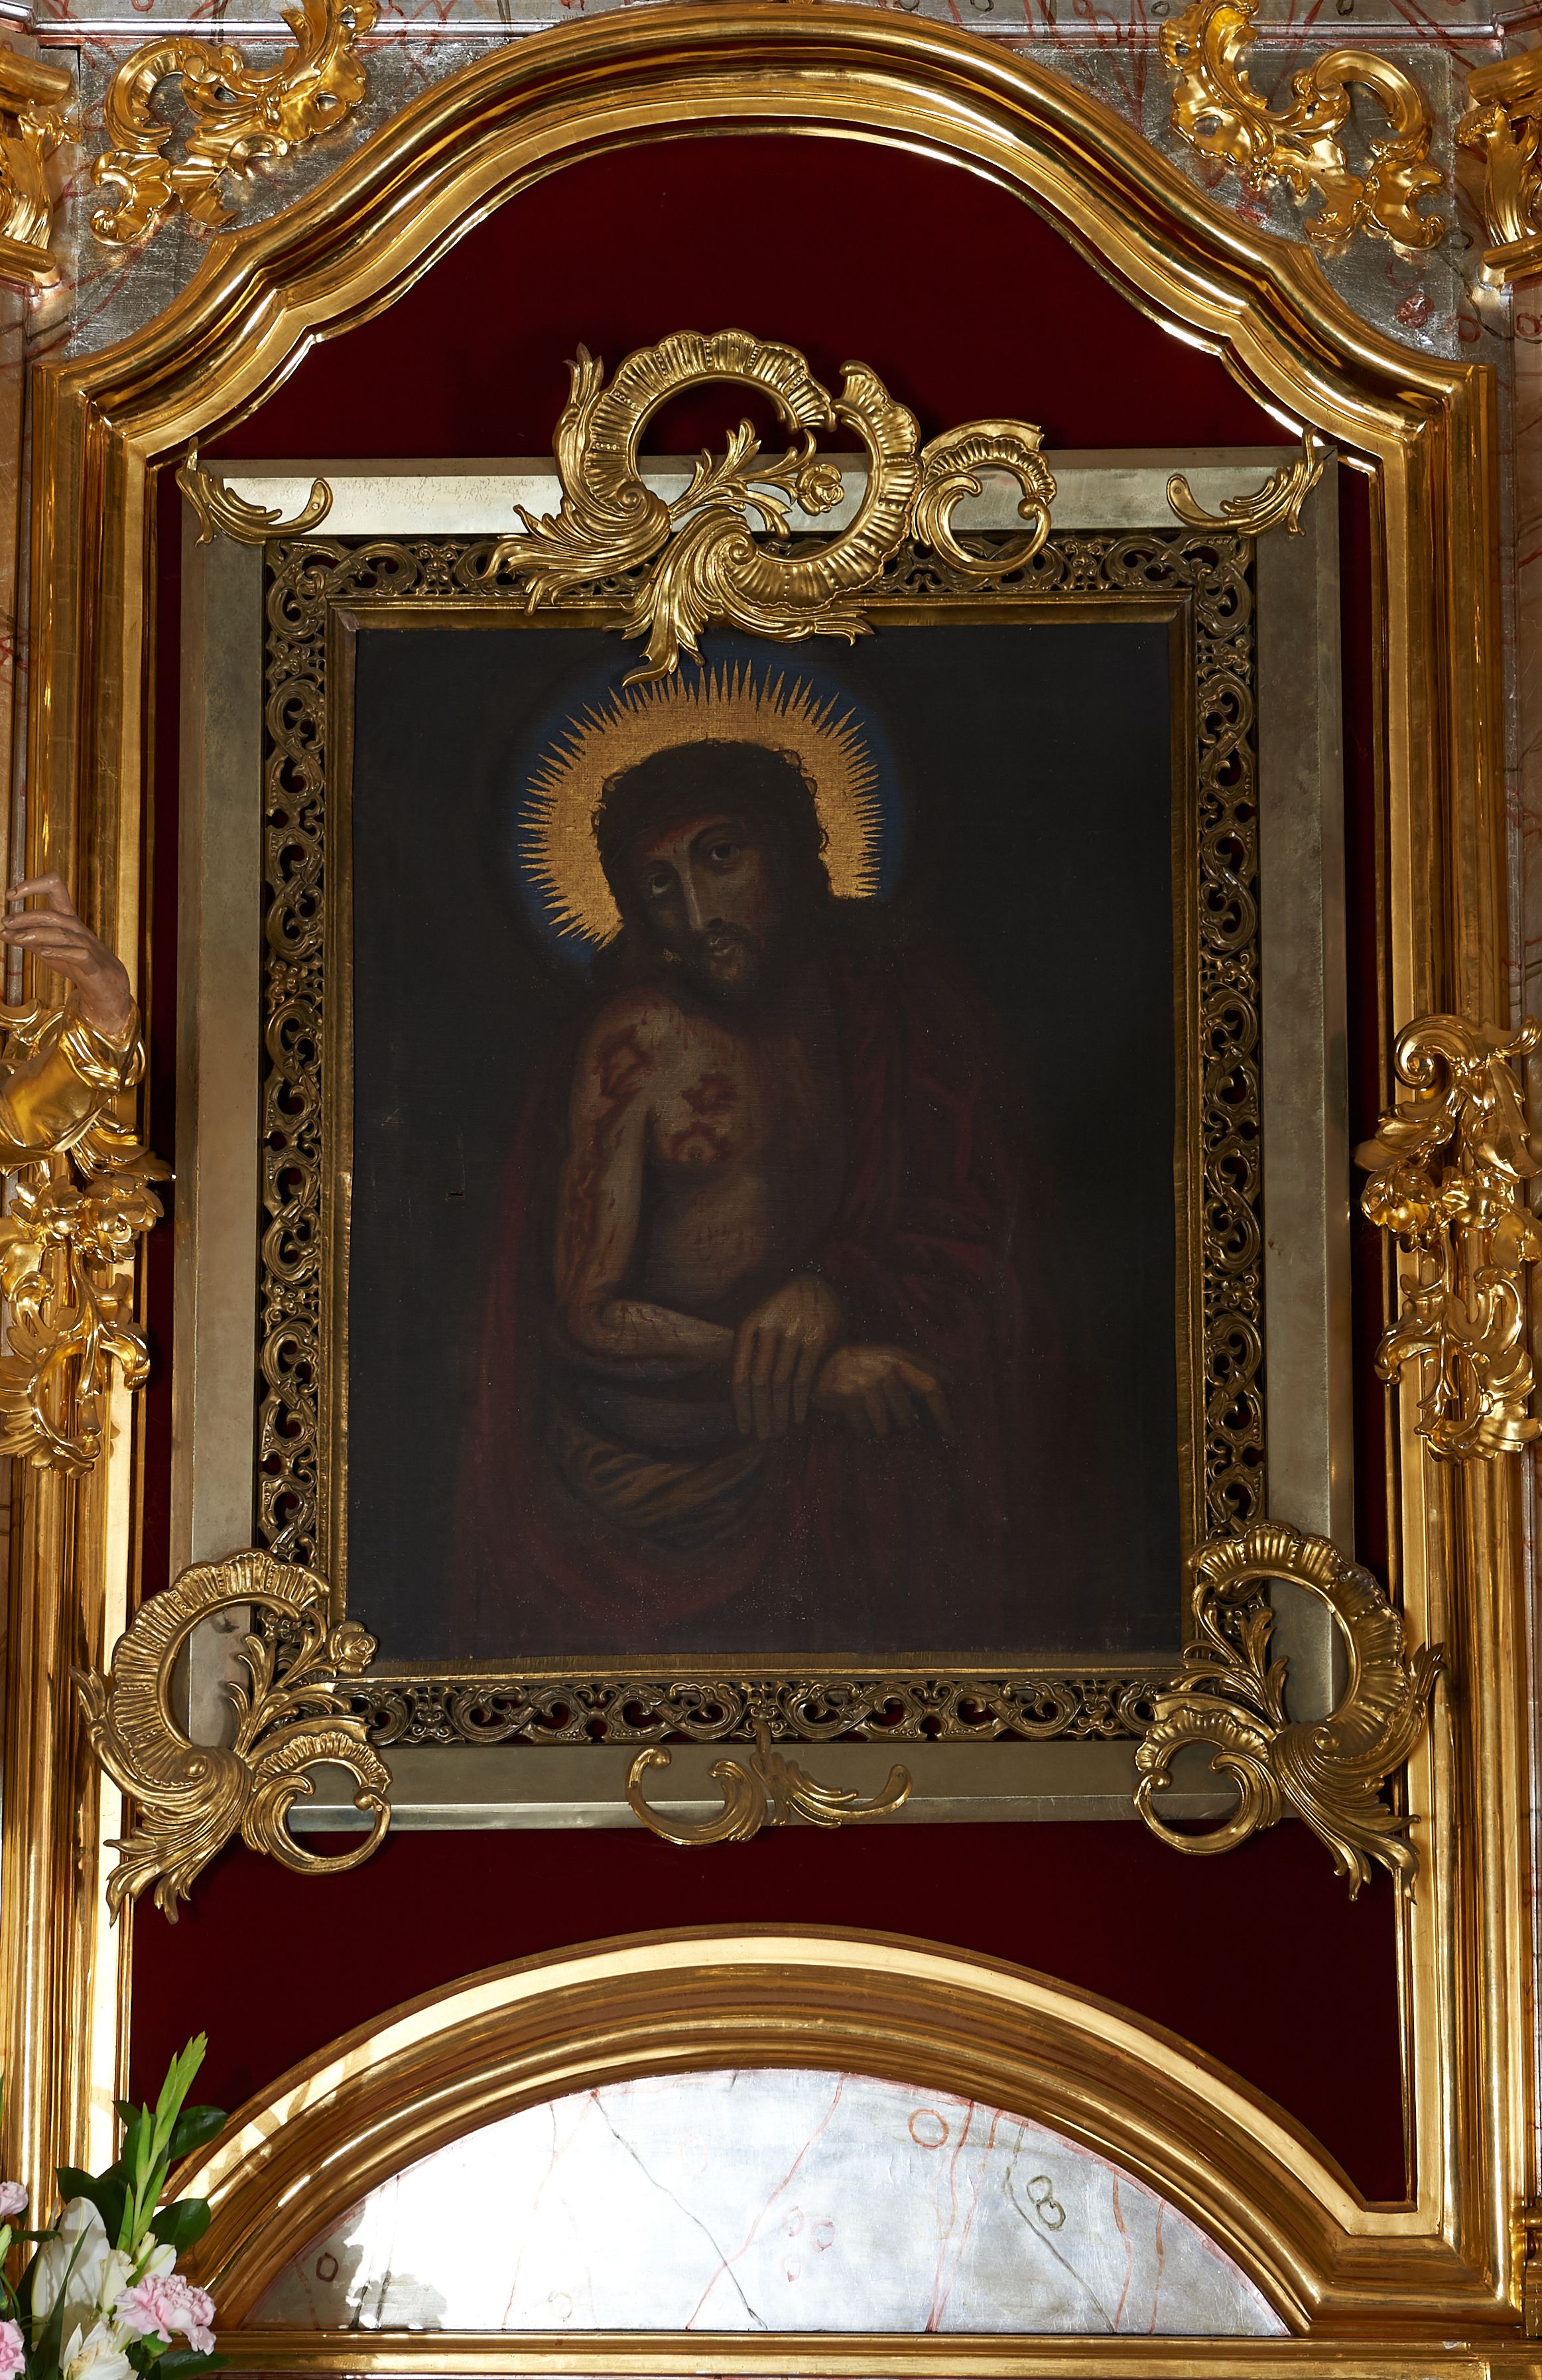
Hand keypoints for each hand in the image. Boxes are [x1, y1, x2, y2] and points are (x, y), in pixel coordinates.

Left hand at [0, 874, 131, 1036]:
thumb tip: (4, 931)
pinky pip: (78, 954)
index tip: (10, 895)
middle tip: (6, 922)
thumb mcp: (49, 948)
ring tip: (16, 938)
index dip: (32, 885)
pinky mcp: (92, 965)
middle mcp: (76, 928)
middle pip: (52, 914)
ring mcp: (86, 945)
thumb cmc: (78, 963)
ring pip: (61, 934)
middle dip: (27, 917)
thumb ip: (29, 939)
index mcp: (67, 918)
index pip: (54, 888)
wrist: (107, 985)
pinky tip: (43, 952)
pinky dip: (59, 952)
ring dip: (36, 934)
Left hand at [732, 1274, 842, 1438]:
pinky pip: (804, 1378)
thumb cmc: (783, 1311)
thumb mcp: (760, 1321)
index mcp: (748, 1326)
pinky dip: (799, 1403)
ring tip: (778, 1431)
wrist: (819, 1282)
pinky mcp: (817, 1338)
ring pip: (780, 1383)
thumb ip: (748, 1352)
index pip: (739, 1375)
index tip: (743, 1428)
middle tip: (762, 1436)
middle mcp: (768, 1329)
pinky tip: (797, 1418)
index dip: (740, 1406)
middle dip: (759, 1414)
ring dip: (778, 1413)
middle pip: (758, 1383)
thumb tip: (736, 1394)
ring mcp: (794, 1333)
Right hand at [812, 1343, 952, 1441]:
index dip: (944, 1415)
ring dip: (876, 1429)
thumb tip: (951, 1380)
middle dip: (898, 1425)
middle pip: (907, 1418)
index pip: (931, 1388)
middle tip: (885, 1418)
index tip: (951, 1438)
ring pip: (885, 1428)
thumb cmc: (859, 1365)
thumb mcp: (888, 1356)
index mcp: (898, 1358)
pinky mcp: (847, 1396)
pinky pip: (864, 1431)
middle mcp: (885, 1368)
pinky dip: (860, 1431)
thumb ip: (919, 1365)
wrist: (815, 1364)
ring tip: (865, 1414)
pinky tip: (852, 1418)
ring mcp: (866, 1382)